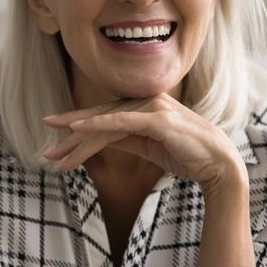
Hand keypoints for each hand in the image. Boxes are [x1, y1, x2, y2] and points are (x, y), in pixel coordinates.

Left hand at [41, 92, 248, 195]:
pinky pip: (122, 121)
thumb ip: (126, 139)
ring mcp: (152, 107)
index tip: (56, 139)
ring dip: (78, 137)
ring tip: (56, 152)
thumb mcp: (148, 147)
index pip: (105, 117)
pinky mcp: (158, 118)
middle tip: (47, 148)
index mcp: (144, 107)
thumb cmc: (187, 154)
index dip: (79, 127)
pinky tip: (78, 128)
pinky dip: (99, 123)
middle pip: (100, 117)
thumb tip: (100, 140)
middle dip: (71, 133)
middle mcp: (145, 102)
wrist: (219, 164)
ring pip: (106, 122)